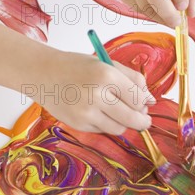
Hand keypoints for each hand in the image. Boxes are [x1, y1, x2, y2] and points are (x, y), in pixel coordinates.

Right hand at [27, 51, 154, 134]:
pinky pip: (103, 130)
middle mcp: (96, 95)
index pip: (138, 98)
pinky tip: (99, 112)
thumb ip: (131, 79)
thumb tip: (150, 100)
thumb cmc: (76, 66)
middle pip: (133, 119)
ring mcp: (86, 113)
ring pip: (120, 128)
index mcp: (106, 75)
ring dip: (124, 123)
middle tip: (144, 119)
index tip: (146, 103)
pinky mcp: (78, 125)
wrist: (43, 74)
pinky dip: (106, 124)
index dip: (145, 103)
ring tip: (118, 112)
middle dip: (143, 121)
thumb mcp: (106, 64)